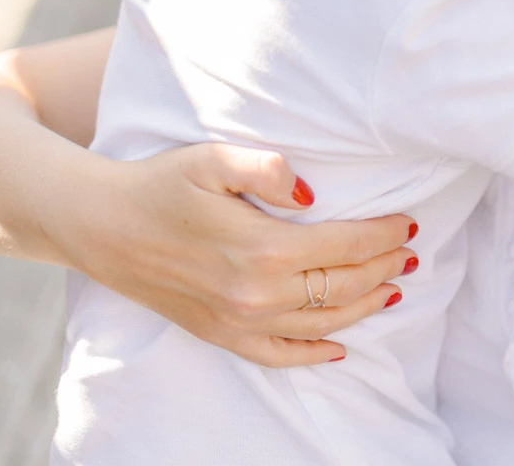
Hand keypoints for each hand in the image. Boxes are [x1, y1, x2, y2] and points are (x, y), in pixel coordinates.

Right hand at [66, 143, 416, 366]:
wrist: (102, 225)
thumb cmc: (160, 184)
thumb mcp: (212, 159)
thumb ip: (267, 169)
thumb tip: (311, 193)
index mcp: (262, 247)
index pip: (346, 245)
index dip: (384, 235)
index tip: (408, 223)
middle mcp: (256, 293)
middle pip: (342, 285)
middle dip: (385, 267)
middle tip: (411, 251)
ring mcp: (238, 321)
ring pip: (322, 323)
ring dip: (365, 305)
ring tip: (394, 286)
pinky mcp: (221, 335)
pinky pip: (279, 355)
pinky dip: (315, 353)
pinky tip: (341, 347)